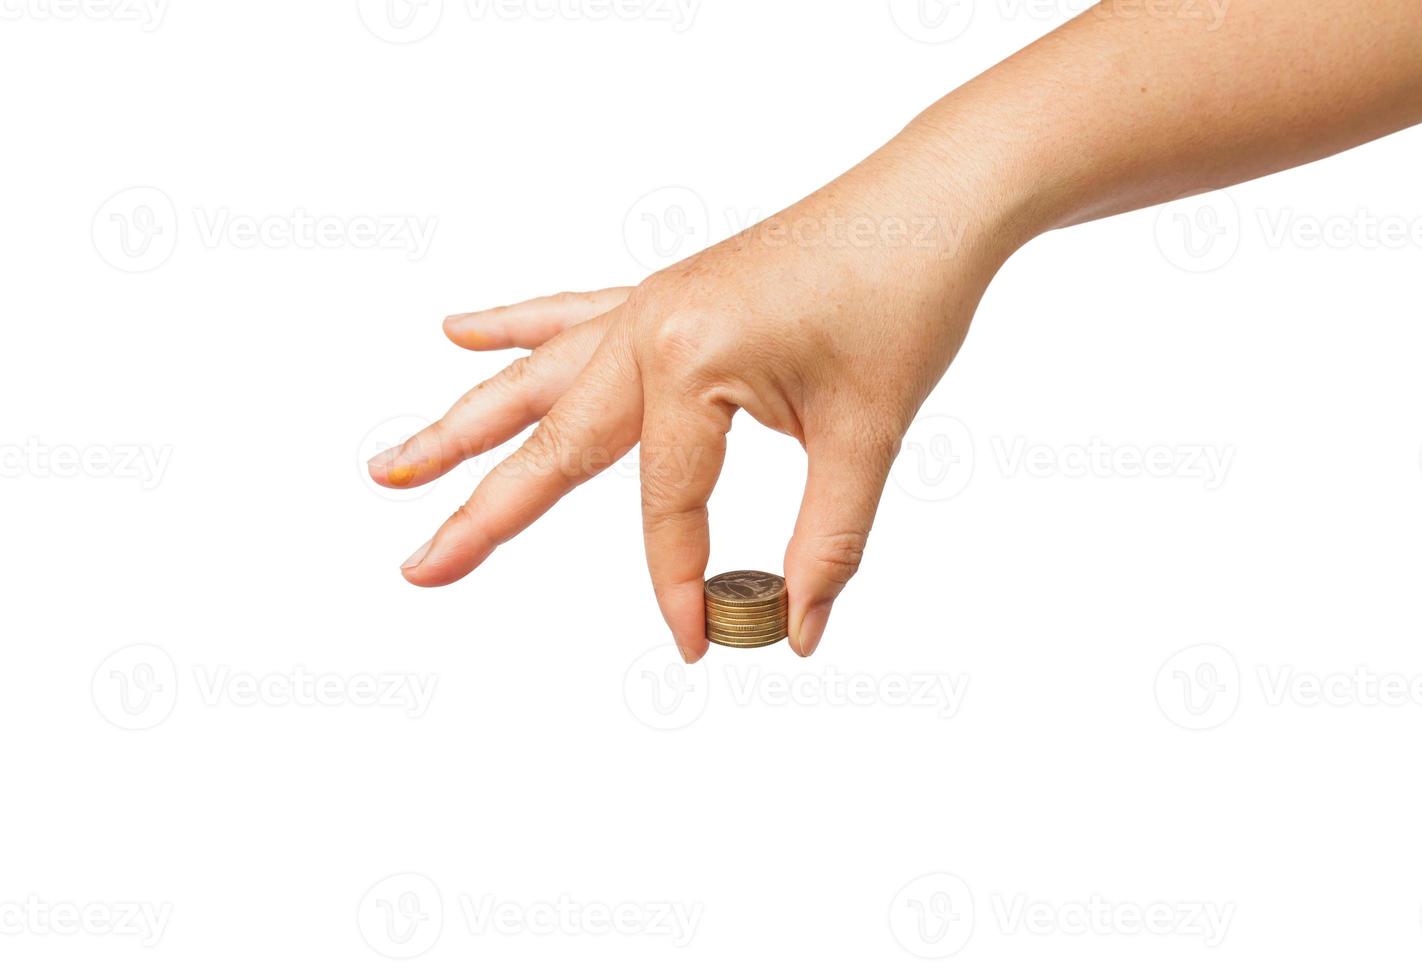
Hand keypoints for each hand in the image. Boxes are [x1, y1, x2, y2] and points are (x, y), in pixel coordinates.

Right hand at [368, 167, 1008, 661]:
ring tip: (391, 466)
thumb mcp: (866, 434)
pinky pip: (569, 315)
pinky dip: (514, 327)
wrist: (931, 202)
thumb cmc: (904, 298)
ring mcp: (650, 306)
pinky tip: (457, 331)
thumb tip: (797, 628)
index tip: (695, 641)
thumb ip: (827, 542)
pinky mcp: (666, 296)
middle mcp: (650, 328)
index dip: (681, 583)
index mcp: (689, 362)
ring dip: (462, 422)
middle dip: (482, 512)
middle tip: (418, 567)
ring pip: (535, 377)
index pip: (668, 506)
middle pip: (552, 442)